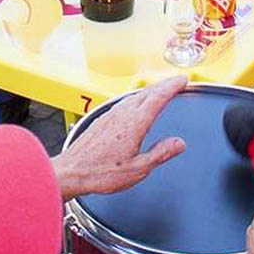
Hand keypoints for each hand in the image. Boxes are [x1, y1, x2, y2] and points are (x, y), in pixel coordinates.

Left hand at [51, 76, 187, 200]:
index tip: (182, 81)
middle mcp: (121, 114)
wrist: (71, 171)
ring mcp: (110, 115)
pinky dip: (137, 98)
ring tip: (160, 90)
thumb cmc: (100, 172)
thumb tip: (178, 143)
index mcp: (134, 124)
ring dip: (151, 90)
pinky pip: (124, 101)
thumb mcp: (138, 169)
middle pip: (147, 92)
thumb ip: (160, 153)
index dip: (172, 86)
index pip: (158, 97)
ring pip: (134, 95)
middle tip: (176, 81)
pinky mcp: (102, 120)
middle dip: (164, 84)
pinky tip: (136, 104)